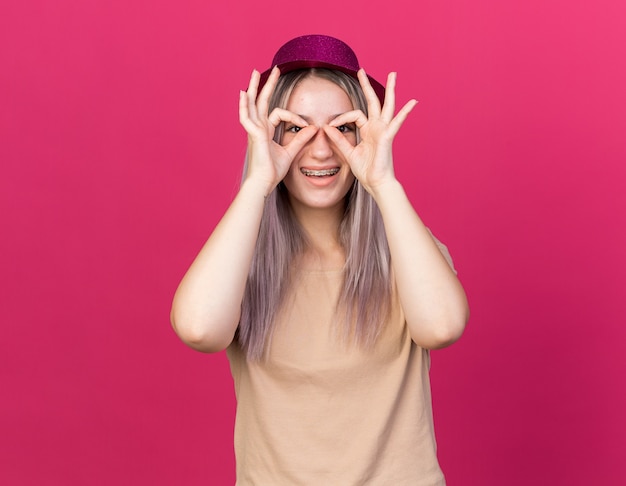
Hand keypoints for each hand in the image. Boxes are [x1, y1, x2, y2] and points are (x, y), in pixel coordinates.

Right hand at [239, 67, 317, 194]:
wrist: (263, 183)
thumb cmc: (272, 172)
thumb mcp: (290, 152)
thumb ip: (301, 139)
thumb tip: (314, 128)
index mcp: (265, 132)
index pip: (279, 114)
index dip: (295, 117)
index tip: (307, 125)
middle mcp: (257, 128)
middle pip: (260, 101)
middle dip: (267, 85)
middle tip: (274, 70)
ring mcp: (253, 130)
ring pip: (252, 104)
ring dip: (253, 87)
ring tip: (254, 72)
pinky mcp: (253, 135)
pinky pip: (247, 117)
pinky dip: (243, 105)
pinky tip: (243, 94)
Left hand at [323, 70, 416, 194]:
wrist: (376, 183)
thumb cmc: (366, 170)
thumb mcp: (348, 153)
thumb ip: (339, 140)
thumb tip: (327, 128)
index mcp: (367, 130)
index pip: (354, 114)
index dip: (341, 117)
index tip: (330, 125)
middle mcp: (377, 127)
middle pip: (373, 101)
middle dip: (366, 85)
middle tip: (361, 70)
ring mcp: (384, 130)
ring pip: (387, 105)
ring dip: (390, 89)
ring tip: (393, 74)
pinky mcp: (388, 137)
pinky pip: (397, 122)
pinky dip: (405, 112)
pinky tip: (413, 102)